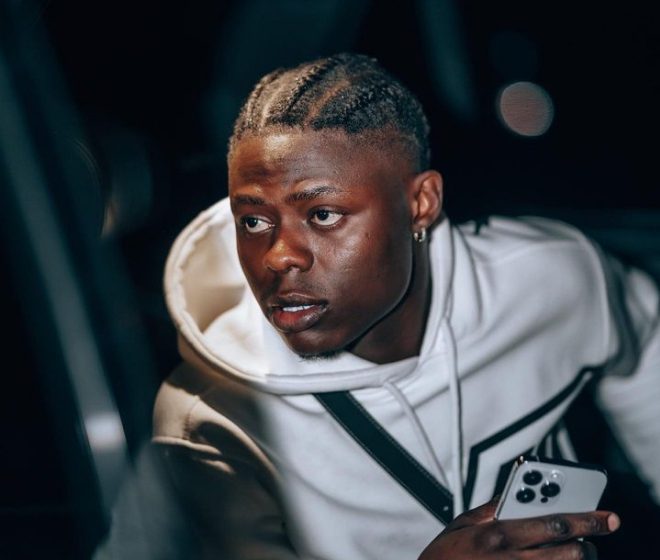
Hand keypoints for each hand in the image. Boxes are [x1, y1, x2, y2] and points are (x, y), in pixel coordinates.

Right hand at [418, 497, 619, 558]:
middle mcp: (513, 559)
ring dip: (578, 558)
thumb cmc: (445, 555)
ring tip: (579, 548)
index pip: (552, 523)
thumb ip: (492, 507)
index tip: (607, 516)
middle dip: (589, 539)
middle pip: (569, 551)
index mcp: (499, 534)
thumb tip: (515, 493)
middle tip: (603, 529)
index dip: (584, 518)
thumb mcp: (463, 524)